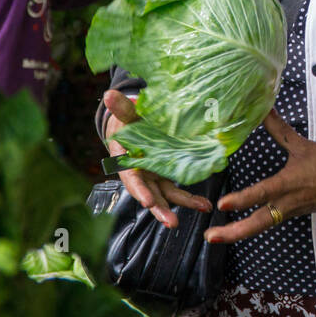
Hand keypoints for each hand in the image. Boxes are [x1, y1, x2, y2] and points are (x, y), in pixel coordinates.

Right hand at [101, 90, 210, 226]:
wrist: (134, 125)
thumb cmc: (128, 119)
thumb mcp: (126, 114)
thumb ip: (121, 107)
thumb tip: (109, 94)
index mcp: (126, 162)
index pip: (131, 179)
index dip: (139, 190)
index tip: (148, 202)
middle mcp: (140, 174)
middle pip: (149, 195)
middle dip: (160, 209)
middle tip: (171, 222)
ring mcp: (154, 178)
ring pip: (166, 196)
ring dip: (182, 206)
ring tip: (202, 208)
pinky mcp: (166, 177)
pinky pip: (178, 191)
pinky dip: (192, 199)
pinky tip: (206, 205)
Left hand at [203, 110, 315, 243]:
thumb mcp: (302, 145)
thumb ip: (279, 129)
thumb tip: (263, 108)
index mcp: (289, 183)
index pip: (263, 193)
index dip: (243, 199)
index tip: (223, 205)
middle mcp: (286, 202)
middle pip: (258, 222)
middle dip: (234, 231)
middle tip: (211, 236)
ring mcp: (287, 212)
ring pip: (261, 226)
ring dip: (238, 232)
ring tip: (215, 236)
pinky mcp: (288, 215)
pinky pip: (266, 223)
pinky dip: (249, 226)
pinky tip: (233, 228)